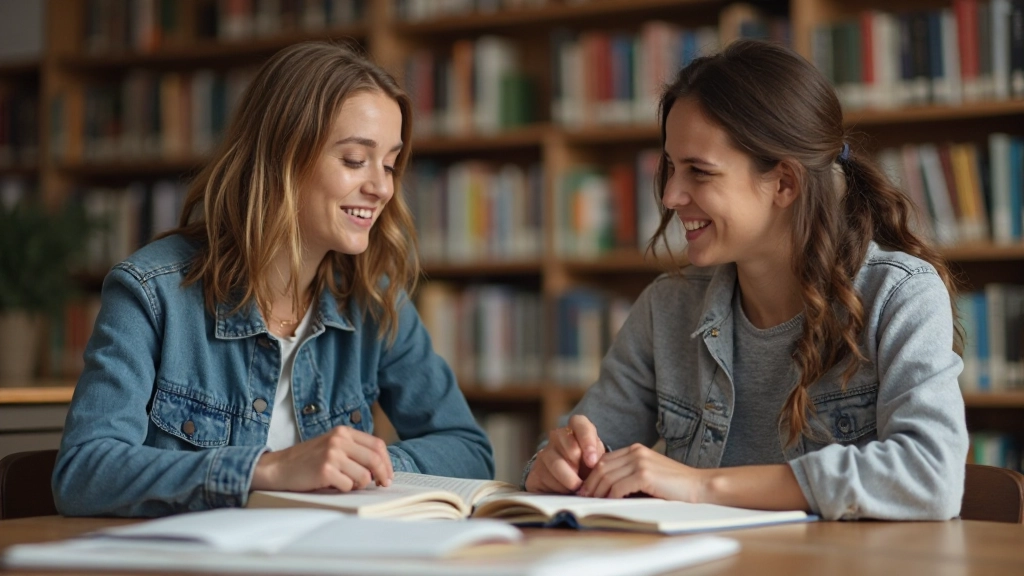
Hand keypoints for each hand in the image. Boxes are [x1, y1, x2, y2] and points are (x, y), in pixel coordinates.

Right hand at [251, 426, 393, 492]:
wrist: (279, 467)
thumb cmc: (308, 460)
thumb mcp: (332, 446)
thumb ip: (354, 451)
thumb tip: (381, 467)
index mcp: (343, 432)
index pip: (377, 445)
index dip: (386, 462)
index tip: (388, 474)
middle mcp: (339, 440)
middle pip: (375, 459)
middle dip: (383, 475)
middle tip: (383, 485)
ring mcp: (332, 454)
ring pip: (363, 476)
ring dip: (359, 485)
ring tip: (346, 483)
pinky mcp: (325, 470)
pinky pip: (348, 486)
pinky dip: (344, 489)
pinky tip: (332, 485)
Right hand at [525, 415, 605, 493]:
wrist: (569, 484)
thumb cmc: (587, 468)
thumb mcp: (597, 460)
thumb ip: (598, 458)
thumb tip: (594, 463)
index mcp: (575, 429)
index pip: (579, 423)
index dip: (586, 440)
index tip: (592, 461)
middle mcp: (557, 437)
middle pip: (566, 443)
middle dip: (577, 462)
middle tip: (584, 478)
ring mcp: (544, 453)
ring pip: (556, 463)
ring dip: (569, 479)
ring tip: (578, 488)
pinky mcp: (535, 471)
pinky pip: (546, 478)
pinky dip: (559, 488)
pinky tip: (566, 491)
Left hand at [578, 443, 708, 501]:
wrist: (700, 487)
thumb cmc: (675, 487)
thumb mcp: (648, 476)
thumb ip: (629, 477)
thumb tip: (606, 491)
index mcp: (636, 450)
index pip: (605, 460)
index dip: (592, 475)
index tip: (586, 489)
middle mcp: (636, 452)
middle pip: (602, 466)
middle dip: (590, 483)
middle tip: (583, 497)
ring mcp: (640, 462)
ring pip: (607, 476)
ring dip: (597, 492)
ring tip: (593, 503)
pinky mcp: (644, 475)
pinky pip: (618, 486)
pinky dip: (610, 496)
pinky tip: (609, 504)